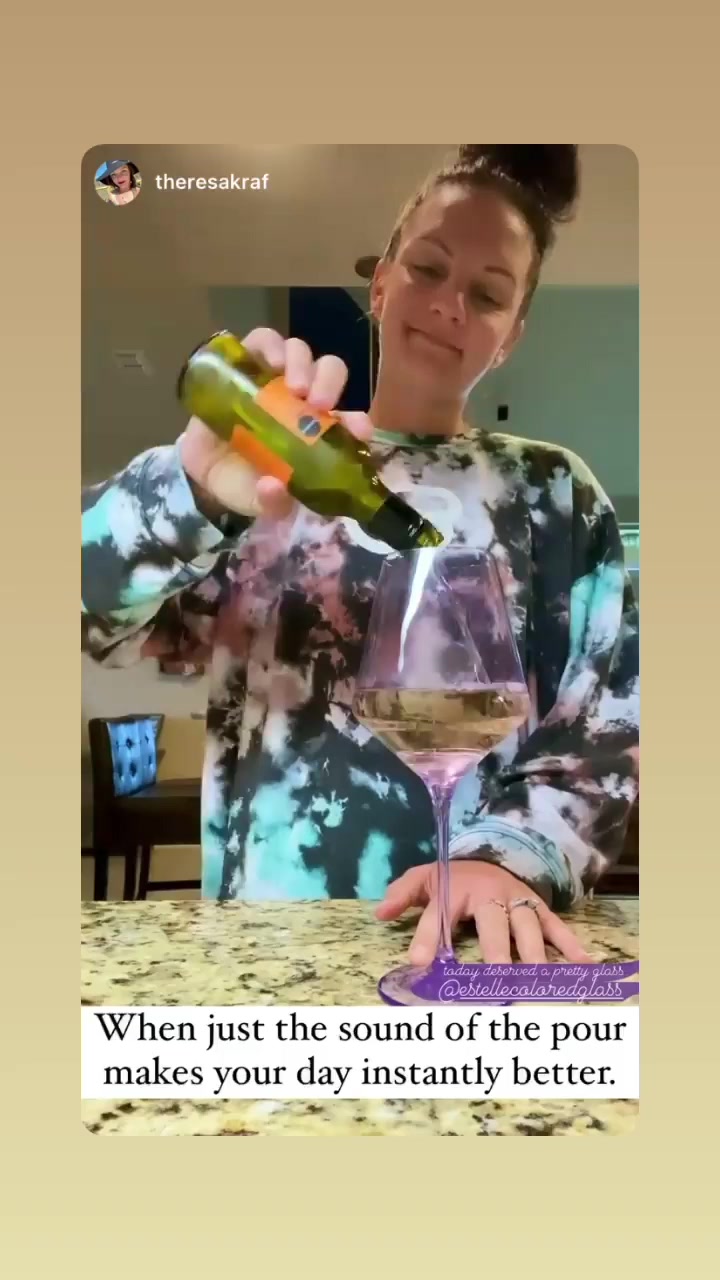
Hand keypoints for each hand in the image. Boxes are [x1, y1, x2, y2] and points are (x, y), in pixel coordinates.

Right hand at [179, 328, 372, 522]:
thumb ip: (272, 502)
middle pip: (329, 373)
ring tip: (292, 386)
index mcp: (317, 432)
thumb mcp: (261, 500)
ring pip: (300, 352)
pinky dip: (269, 346)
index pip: (350, 419)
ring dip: (301, 363)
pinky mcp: (246, 365)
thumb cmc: (244, 484)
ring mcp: (274, 379)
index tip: (358, 429)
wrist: (202, 473)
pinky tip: (269, 362)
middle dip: (329, 382)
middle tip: (318, 404)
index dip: (358, 421)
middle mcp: (302, 400)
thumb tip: (273, 488)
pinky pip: (262, 342)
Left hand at [375, 861, 592, 965]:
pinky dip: (570, 946)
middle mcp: (490, 896)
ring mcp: (517, 902)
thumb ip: (403, 894)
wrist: (490, 850)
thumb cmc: (453, 875)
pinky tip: (583, 966)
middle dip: (496, 954)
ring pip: (527, 928)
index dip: (428, 938)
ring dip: (533, 956)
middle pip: (493, 925)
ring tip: (537, 983)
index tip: (418, 964)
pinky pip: (554, 927)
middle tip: (496, 983)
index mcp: (456, 890)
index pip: (439, 916)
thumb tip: (380, 913)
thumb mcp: (424, 877)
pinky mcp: (537, 907)